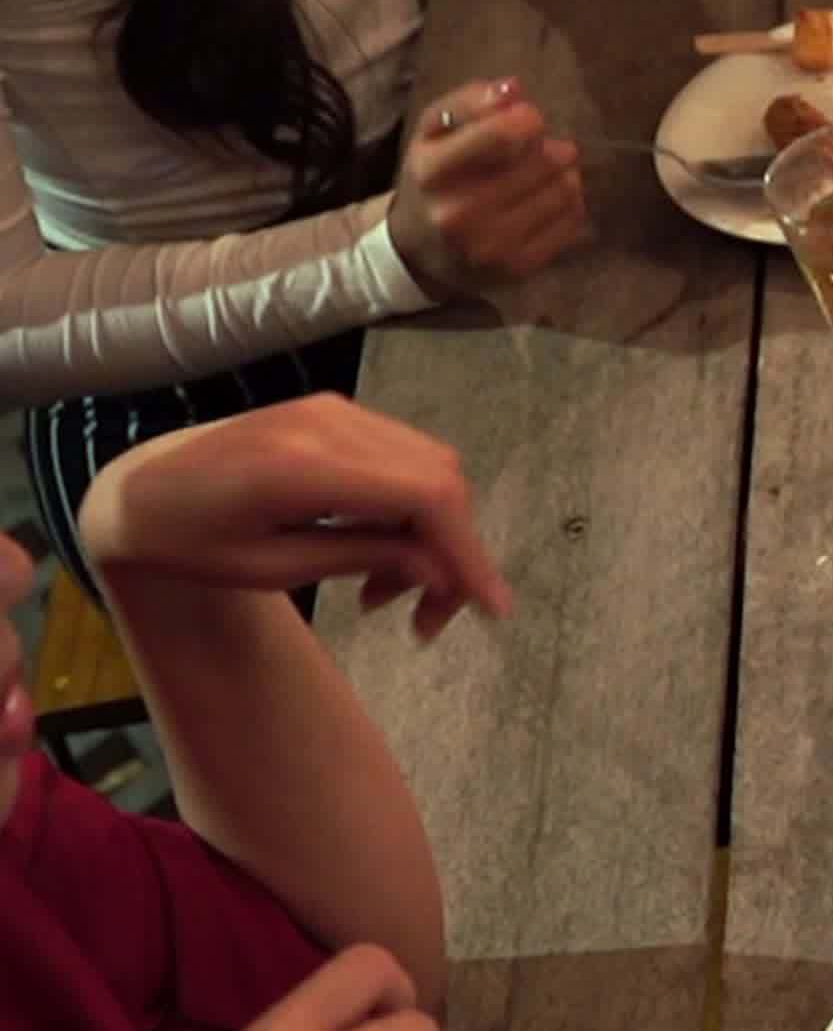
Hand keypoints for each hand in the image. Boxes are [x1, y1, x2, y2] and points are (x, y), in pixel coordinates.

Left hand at [79, 396, 512, 639]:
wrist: (140, 489)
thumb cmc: (189, 540)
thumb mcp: (269, 568)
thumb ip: (361, 559)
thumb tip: (442, 573)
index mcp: (303, 466)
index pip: (425, 496)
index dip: (469, 551)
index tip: (494, 608)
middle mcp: (329, 423)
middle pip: (441, 480)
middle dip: (453, 553)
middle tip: (425, 620)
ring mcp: (336, 410)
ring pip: (433, 468)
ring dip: (433, 534)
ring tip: (388, 594)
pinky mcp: (338, 413)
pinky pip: (406, 458)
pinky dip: (413, 508)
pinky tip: (380, 551)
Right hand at [386, 80, 586, 300]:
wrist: (421, 252)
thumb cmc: (434, 180)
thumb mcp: (433, 133)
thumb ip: (469, 102)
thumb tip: (515, 88)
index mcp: (433, 171)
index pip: (503, 134)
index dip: (528, 118)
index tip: (527, 119)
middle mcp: (460, 213)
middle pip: (545, 161)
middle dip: (549, 146)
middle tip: (538, 148)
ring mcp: (493, 245)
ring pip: (565, 189)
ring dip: (564, 172)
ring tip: (545, 171)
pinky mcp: (521, 266)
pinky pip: (573, 219)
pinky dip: (570, 200)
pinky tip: (549, 198)